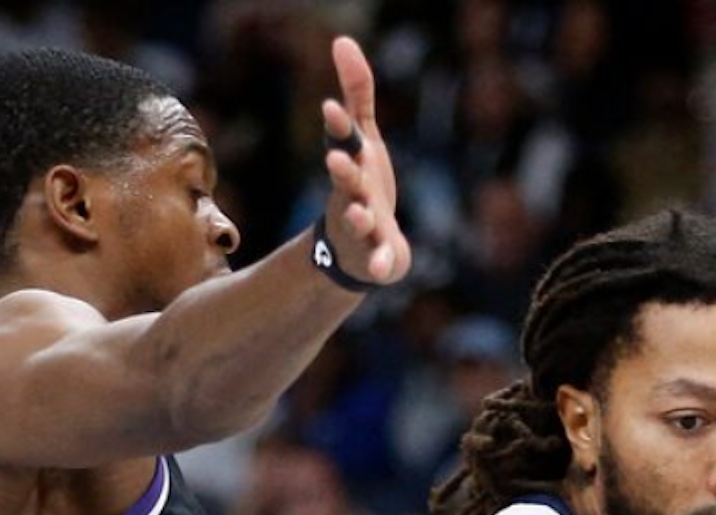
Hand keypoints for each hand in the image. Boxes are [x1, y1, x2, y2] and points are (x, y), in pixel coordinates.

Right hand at [318, 37, 409, 285]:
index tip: (330, 107)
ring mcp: (363, 226)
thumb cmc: (363, 185)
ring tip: (359, 214)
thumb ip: (356, 92)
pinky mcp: (378, 254)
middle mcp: (351, 194)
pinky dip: (381, 264)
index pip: (343, 141)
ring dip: (357, 216)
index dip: (338, 126)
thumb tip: (342, 41)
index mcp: (351, 165)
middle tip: (337, 161)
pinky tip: (385, 272)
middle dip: (342, 172)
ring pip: (359, 221)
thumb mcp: (365, 138)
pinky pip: (380, 260)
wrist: (362, 248)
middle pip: (347, 182)